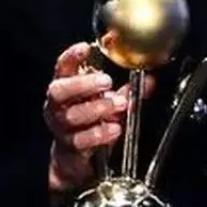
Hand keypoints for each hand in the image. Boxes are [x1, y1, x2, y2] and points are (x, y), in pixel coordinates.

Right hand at [43, 42, 154, 197]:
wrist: (75, 158)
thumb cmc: (90, 123)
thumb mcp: (108, 102)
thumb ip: (126, 91)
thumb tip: (149, 80)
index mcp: (65, 87)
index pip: (63, 67)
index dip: (72, 56)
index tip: (86, 48)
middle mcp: (58, 106)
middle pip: (60, 90)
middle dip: (83, 84)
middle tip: (106, 81)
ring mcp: (61, 127)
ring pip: (72, 116)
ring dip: (97, 108)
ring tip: (118, 104)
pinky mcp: (69, 147)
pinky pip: (81, 140)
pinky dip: (99, 134)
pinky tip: (113, 129)